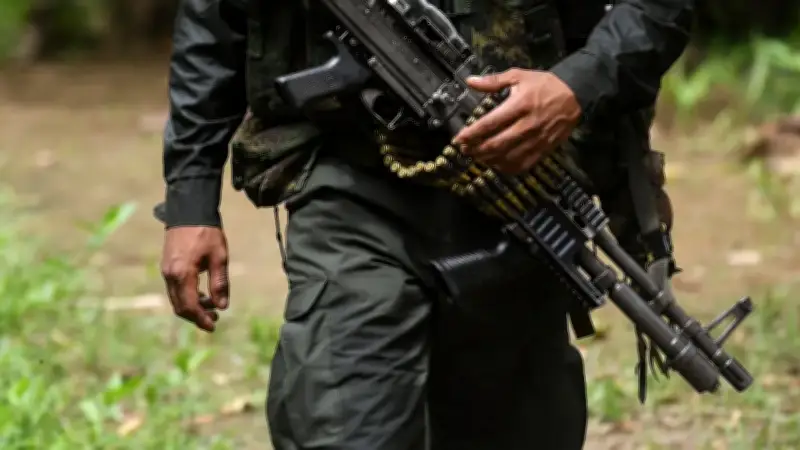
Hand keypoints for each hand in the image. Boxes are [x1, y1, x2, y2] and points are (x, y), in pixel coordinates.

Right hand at [161, 226, 229, 331]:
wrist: (189, 211)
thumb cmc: (207, 232)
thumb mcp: (219, 257)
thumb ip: (220, 283)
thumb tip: (222, 306)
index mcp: (183, 274)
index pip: (190, 306)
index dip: (201, 319)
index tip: (214, 326)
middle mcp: (170, 275)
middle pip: (180, 307)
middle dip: (197, 316)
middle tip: (215, 319)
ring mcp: (166, 271)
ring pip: (176, 299)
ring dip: (193, 307)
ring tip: (212, 306)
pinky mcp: (167, 266)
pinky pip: (175, 289)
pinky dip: (187, 297)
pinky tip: (202, 294)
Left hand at [452, 68, 580, 173]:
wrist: (575, 95)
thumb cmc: (544, 84)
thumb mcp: (519, 75)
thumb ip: (493, 81)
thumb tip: (470, 81)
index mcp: (520, 105)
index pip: (490, 123)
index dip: (472, 133)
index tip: (458, 139)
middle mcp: (527, 125)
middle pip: (496, 144)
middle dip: (476, 150)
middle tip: (464, 150)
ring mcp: (536, 140)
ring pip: (507, 157)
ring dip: (488, 160)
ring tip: (477, 157)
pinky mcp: (544, 149)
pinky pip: (522, 164)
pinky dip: (506, 168)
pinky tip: (496, 164)